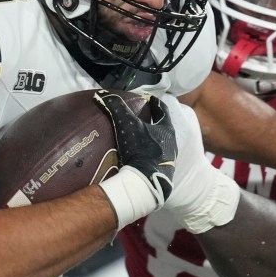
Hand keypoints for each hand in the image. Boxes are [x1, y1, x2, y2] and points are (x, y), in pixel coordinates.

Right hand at [93, 90, 176, 228]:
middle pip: (163, 127)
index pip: (163, 110)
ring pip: (161, 143)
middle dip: (153, 121)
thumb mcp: (126, 124)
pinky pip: (156, 158)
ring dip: (151, 139)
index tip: (149, 99)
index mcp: (166, 128)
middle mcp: (171, 142)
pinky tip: (140, 156)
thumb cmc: (141, 149)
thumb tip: (103, 94)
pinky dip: (149, 154)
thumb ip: (116, 107)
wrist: (147, 182)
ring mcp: (169, 159)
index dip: (155, 103)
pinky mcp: (163, 172)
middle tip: (142, 117)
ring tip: (139, 137)